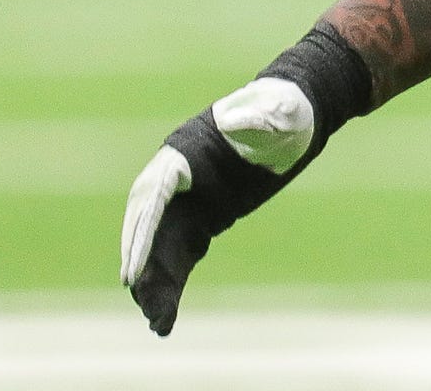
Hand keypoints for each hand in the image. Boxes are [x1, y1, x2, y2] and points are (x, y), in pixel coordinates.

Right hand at [120, 79, 314, 333]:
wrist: (295, 119)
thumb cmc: (285, 110)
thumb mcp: (278, 113)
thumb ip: (259, 118)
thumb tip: (234, 121)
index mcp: (185, 151)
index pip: (154, 193)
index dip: (142, 230)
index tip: (134, 267)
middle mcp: (177, 178)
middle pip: (146, 222)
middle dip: (139, 258)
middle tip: (137, 294)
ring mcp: (189, 200)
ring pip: (159, 246)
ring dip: (154, 281)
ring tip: (157, 321)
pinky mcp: (203, 217)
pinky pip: (179, 254)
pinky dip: (171, 282)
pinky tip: (166, 313)